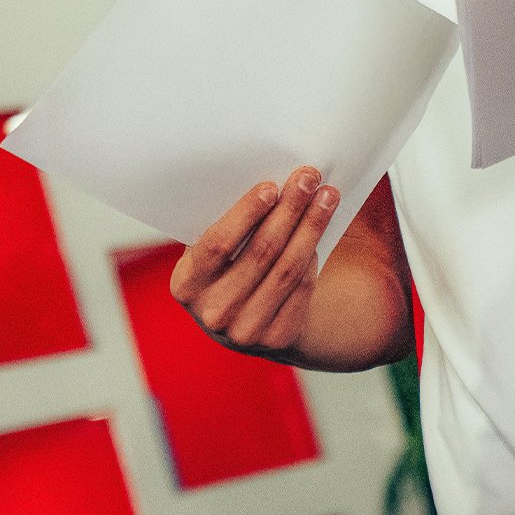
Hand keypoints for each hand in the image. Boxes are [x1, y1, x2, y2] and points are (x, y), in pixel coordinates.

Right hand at [170, 166, 339, 358]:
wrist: (245, 320)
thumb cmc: (229, 267)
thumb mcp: (214, 251)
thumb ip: (231, 222)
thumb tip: (270, 179)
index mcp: (186, 284)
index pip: (217, 244)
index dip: (245, 213)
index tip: (271, 185)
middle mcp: (212, 312)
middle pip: (261, 251)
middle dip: (290, 208)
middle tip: (309, 177)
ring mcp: (244, 331)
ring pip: (287, 268)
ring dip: (312, 226)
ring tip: (328, 195)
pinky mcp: (277, 338)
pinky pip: (302, 287)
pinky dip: (314, 255)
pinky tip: (322, 227)